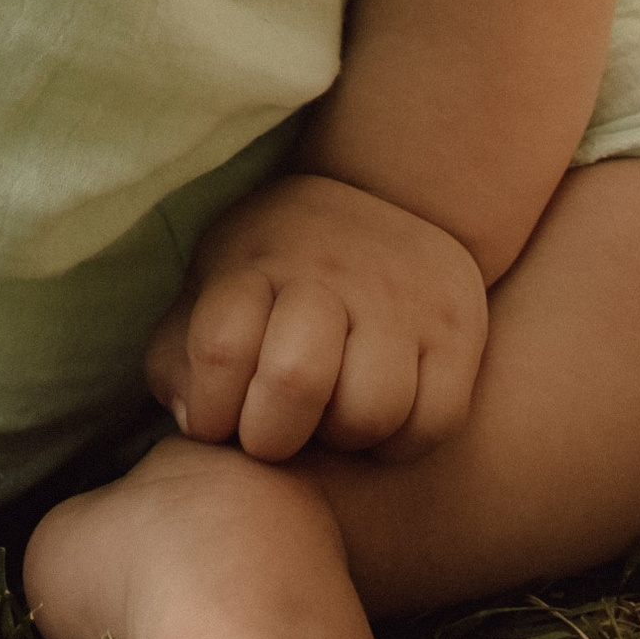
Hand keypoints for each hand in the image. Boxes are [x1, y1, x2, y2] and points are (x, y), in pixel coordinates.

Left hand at [144, 174, 487, 465]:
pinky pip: (435, 420)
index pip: (221, 346)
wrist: (389, 197)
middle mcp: (331, 272)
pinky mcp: (458, 326)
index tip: (215, 421)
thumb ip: (180, 353)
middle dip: (272, 435)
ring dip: (342, 438)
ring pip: (371, 411)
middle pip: (295, 379)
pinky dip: (401, 441)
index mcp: (257, 261)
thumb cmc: (278, 269)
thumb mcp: (212, 286)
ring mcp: (402, 298)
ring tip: (329, 417)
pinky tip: (377, 417)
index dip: (210, 410)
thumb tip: (194, 418)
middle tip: (271, 432)